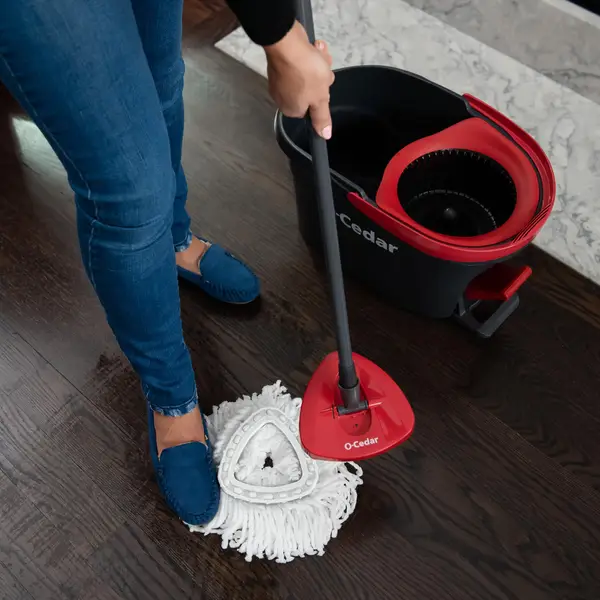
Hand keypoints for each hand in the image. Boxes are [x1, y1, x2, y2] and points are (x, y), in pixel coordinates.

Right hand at [264, 21, 333, 138]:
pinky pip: (300, 60)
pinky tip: (312, 48)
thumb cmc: (304, 71)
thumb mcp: (320, 99)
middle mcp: (282, 96)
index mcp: (291, 109)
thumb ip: (322, 117)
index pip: (311, 109)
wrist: (288, 42)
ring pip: (308, 73)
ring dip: (318, 64)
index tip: (323, 88)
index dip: (320, 97)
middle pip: (310, 90)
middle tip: (322, 71)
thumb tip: (324, 135)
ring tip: (318, 55)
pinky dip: (309, 54)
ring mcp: (280, 78)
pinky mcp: (282, 61)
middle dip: (320, 78)